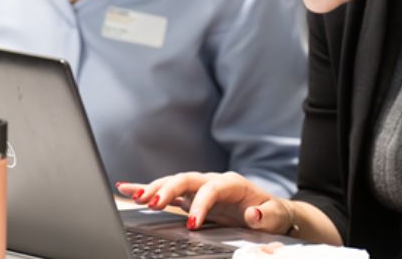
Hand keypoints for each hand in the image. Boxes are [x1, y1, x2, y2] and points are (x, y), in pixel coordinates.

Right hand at [116, 172, 296, 233]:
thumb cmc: (272, 212)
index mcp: (232, 183)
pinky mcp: (191, 196)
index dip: (201, 204)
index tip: (192, 223)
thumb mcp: (275, 215)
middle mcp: (212, 181)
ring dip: (155, 188)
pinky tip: (126, 188)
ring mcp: (200, 187)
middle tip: (153, 203)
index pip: (211, 188)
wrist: (270, 211)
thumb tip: (253, 213)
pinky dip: (147, 187)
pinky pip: (167, 190)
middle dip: (169, 189)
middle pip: (187, 178)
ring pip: (173, 182)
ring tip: (135, 196)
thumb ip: (265, 214)